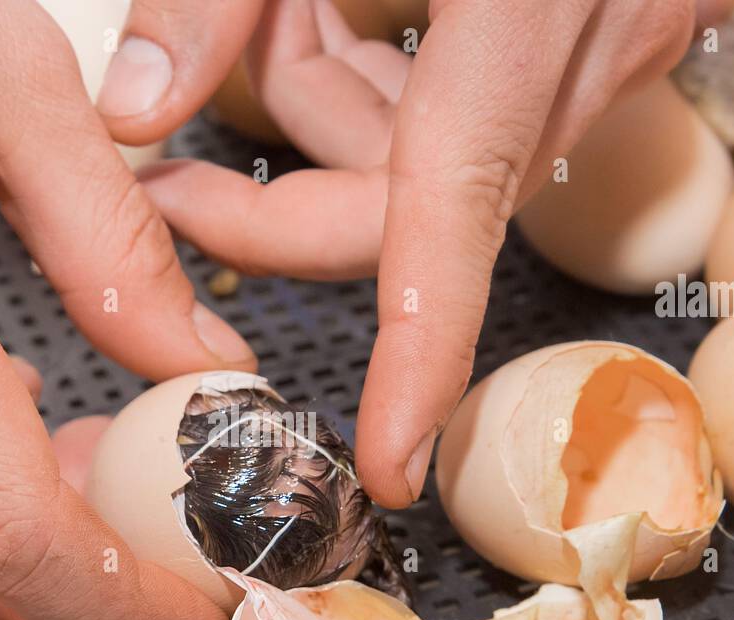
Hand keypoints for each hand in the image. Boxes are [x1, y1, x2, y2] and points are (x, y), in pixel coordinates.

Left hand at [97, 0, 702, 506]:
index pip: (447, 222)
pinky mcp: (603, 22)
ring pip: (435, 151)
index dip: (418, 356)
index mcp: (513, 11)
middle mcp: (578, 44)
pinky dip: (392, 76)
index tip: (385, 460)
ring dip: (334, 110)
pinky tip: (354, 4)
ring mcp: (606, 37)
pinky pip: (476, 102)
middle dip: (285, 192)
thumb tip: (127, 115)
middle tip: (173, 160)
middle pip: (410, 198)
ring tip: (288, 11)